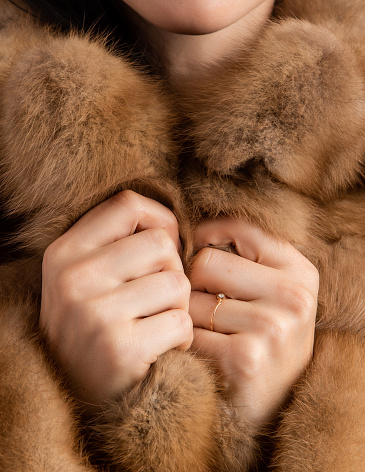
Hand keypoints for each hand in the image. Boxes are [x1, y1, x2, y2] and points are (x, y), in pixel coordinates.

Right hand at [40, 191, 191, 408]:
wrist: (71, 390)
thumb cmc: (88, 325)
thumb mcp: (83, 276)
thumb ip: (116, 243)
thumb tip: (172, 226)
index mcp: (65, 252)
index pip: (127, 204)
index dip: (159, 218)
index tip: (164, 244)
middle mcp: (75, 278)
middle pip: (161, 244)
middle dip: (172, 270)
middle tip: (158, 297)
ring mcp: (97, 313)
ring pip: (177, 283)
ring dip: (178, 306)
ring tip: (156, 323)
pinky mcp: (122, 349)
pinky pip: (181, 323)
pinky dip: (181, 337)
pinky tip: (160, 347)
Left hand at [189, 219, 317, 426]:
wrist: (272, 407)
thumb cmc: (264, 342)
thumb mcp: (271, 295)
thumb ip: (244, 258)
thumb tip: (188, 230)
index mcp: (300, 272)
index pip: (241, 227)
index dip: (208, 235)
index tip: (198, 249)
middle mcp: (293, 297)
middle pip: (205, 261)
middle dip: (194, 285)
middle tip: (207, 307)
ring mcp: (272, 327)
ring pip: (191, 298)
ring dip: (189, 317)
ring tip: (210, 335)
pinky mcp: (246, 357)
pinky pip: (188, 331)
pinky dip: (186, 343)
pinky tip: (204, 356)